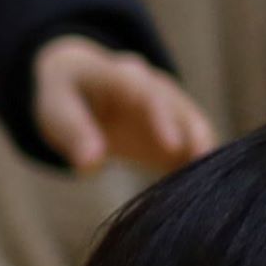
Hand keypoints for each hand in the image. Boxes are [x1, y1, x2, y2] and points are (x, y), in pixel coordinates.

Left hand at [30, 39, 216, 171]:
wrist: (82, 84)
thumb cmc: (65, 96)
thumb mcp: (57, 109)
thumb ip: (74, 133)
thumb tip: (91, 166)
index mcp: (120, 76)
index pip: (146, 94)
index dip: (162, 118)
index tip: (172, 146)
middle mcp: (152, 85)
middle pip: (180, 108)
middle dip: (193, 135)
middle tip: (201, 166)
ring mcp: (168, 104)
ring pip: (194, 124)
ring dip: (203, 150)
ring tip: (208, 185)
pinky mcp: (175, 126)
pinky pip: (193, 141)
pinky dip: (200, 161)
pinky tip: (204, 189)